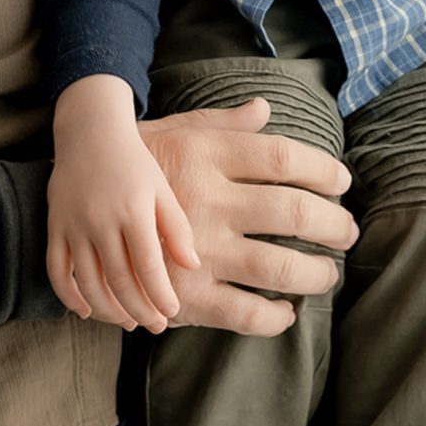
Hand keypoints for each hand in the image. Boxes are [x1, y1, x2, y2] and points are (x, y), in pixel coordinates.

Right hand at [48, 83, 200, 331]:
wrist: (90, 132)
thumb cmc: (133, 162)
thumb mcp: (161, 188)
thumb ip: (177, 227)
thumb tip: (192, 266)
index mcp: (132, 209)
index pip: (147, 265)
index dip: (160, 294)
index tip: (171, 312)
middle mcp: (99, 219)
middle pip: (118, 279)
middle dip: (139, 309)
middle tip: (154, 325)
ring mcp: (73, 224)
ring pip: (87, 281)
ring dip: (108, 309)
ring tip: (128, 321)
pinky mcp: (55, 226)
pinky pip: (56, 269)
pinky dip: (68, 296)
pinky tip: (86, 311)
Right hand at [137, 96, 357, 337]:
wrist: (78, 204)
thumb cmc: (136, 164)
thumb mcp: (175, 133)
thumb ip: (223, 125)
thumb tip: (265, 108)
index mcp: (207, 155)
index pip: (284, 157)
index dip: (324, 170)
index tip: (343, 183)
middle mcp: (207, 200)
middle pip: (296, 211)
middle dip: (335, 225)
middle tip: (348, 232)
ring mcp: (198, 251)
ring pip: (280, 267)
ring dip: (316, 273)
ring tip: (326, 273)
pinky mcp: (185, 295)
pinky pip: (246, 313)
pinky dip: (274, 317)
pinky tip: (284, 311)